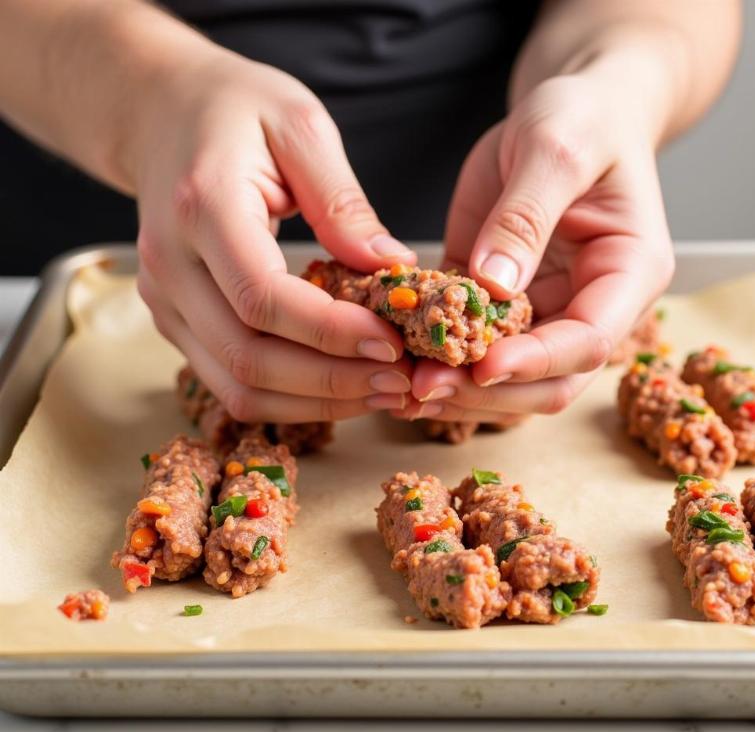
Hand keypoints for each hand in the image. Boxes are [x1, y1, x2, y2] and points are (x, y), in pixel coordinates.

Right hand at [132, 47, 414, 421]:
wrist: (160, 115)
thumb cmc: (234, 110)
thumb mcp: (299, 125)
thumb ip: (342, 202)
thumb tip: (393, 269)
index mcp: (201, 207)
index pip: (263, 298)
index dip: (331, 333)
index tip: (393, 342)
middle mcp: (170, 266)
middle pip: (248, 359)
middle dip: (332, 382)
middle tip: (399, 382)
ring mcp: (165, 301)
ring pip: (237, 386)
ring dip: (315, 403)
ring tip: (380, 392)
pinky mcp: (175, 321)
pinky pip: (231, 382)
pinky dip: (290, 398)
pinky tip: (340, 385)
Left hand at [398, 70, 674, 423]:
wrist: (571, 111)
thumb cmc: (582, 118)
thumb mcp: (556, 148)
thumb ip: (526, 216)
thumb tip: (492, 286)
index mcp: (627, 275)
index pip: (589, 341)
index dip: (535, 362)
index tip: (481, 365)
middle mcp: (590, 307)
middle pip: (549, 382)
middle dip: (488, 393)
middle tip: (424, 385)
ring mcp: (546, 313)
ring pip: (508, 380)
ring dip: (458, 392)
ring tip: (402, 389)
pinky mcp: (499, 307)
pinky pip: (470, 347)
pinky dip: (437, 361)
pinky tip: (397, 363)